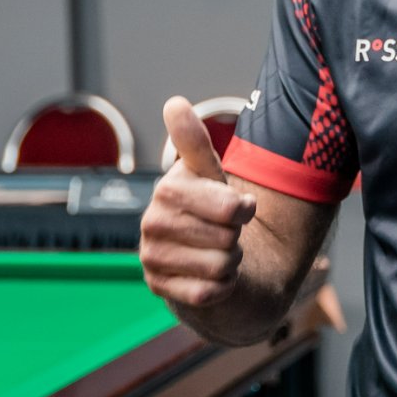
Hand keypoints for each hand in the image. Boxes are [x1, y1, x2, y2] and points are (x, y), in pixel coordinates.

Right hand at [139, 96, 256, 307]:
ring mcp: (152, 257)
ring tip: (215, 252)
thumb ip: (194, 141)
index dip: (244, 210)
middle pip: (228, 240)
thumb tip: (174, 103)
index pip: (231, 208)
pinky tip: (209, 276)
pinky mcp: (159, 288)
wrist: (201, 252)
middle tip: (221, 232)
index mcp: (167, 188)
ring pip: (221, 267)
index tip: (237, 206)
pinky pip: (209, 294)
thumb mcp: (208, 172)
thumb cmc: (208, 206)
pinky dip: (221, 287)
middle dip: (235, 238)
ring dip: (229, 263)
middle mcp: (152, 222)